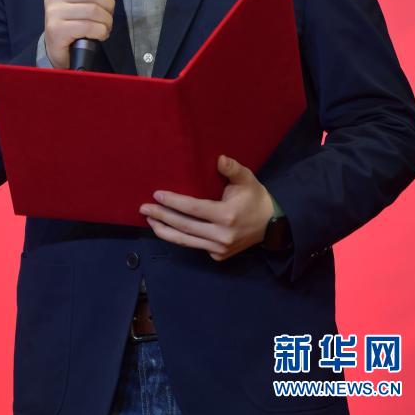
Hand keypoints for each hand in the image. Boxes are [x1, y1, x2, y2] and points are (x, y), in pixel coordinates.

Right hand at [44, 0, 131, 68]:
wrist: (59, 50)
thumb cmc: (75, 23)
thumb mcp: (90, 2)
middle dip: (109, 7)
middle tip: (107, 17)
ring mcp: (54, 12)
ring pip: (94, 10)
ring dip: (106, 22)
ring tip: (104, 28)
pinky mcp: (56, 29)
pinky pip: (89, 27)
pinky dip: (101, 32)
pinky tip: (99, 35)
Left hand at [139, 155, 274, 261]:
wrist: (271, 224)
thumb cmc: (254, 197)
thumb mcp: (246, 178)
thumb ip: (231, 168)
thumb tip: (218, 158)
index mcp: (227, 215)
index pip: (193, 209)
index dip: (174, 202)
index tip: (157, 194)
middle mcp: (222, 236)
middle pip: (184, 227)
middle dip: (162, 217)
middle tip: (143, 208)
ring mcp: (220, 249)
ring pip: (186, 241)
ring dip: (164, 231)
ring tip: (149, 220)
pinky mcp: (218, 256)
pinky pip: (195, 246)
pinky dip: (179, 238)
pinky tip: (166, 229)